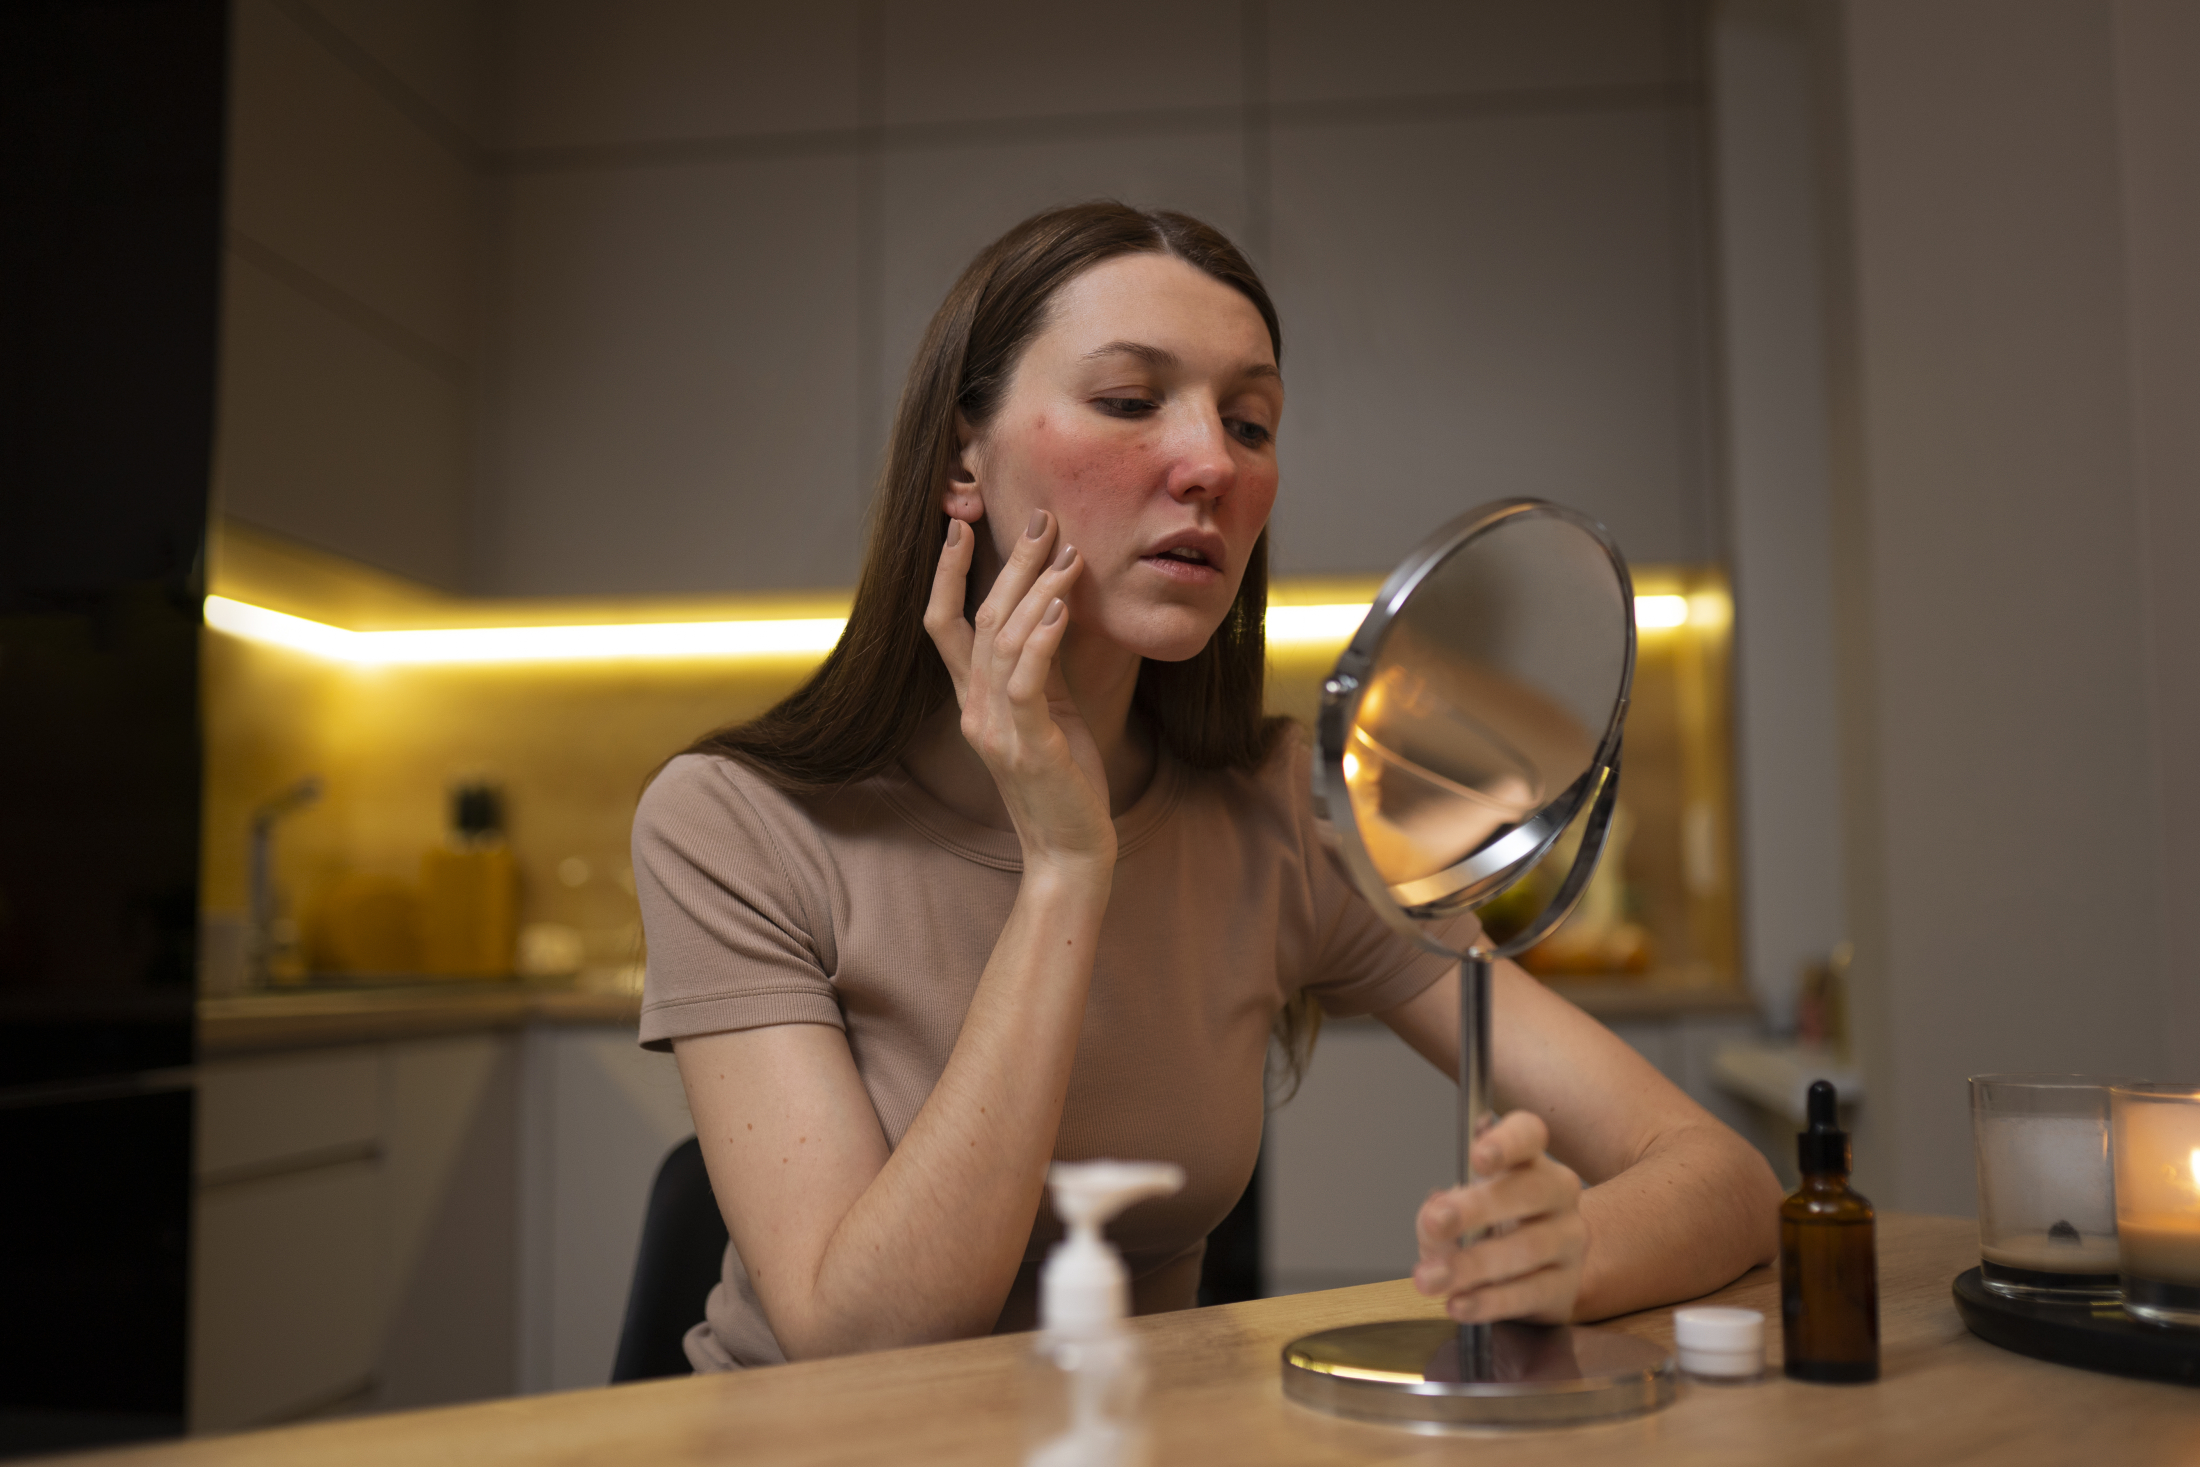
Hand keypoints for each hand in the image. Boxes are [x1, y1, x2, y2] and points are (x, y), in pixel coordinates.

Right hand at [923, 511, 1113, 870]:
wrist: (1069, 852)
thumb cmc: (1065, 782)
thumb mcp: (1050, 713)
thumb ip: (1040, 667)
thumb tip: (1054, 610)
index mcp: (973, 700)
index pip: (943, 624)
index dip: (948, 574)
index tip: (962, 526)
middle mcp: (973, 709)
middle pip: (980, 618)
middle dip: (1009, 563)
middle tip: (1041, 519)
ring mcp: (995, 728)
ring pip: (1003, 641)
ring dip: (1037, 591)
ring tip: (1069, 553)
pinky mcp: (1027, 746)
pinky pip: (1026, 681)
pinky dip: (1043, 639)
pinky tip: (1063, 608)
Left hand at [1411, 1110, 1586, 1324]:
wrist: (1536, 1270)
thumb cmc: (1489, 1226)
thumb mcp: (1457, 1210)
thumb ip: (1438, 1213)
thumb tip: (1433, 1224)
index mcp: (1529, 1160)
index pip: (1529, 1135)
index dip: (1506, 1142)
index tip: (1477, 1158)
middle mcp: (1558, 1193)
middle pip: (1529, 1191)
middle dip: (1477, 1207)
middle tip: (1434, 1222)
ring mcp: (1568, 1240)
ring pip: (1527, 1247)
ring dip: (1472, 1264)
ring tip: (1430, 1278)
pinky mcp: (1566, 1286)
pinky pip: (1528, 1293)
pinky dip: (1488, 1301)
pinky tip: (1458, 1304)